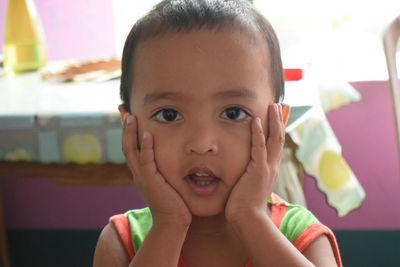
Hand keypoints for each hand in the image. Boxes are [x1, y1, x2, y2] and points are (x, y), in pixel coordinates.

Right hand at [122, 113, 191, 227]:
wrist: (172, 222)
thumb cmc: (173, 203)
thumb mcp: (166, 182)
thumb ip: (163, 170)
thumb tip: (170, 158)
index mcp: (141, 173)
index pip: (131, 148)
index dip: (128, 132)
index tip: (127, 116)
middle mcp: (138, 174)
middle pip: (126, 146)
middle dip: (125, 128)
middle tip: (124, 110)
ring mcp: (143, 178)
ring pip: (132, 151)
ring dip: (131, 133)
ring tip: (130, 117)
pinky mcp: (151, 182)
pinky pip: (146, 162)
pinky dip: (146, 147)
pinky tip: (147, 134)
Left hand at [225, 104, 284, 222]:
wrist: (247, 218)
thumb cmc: (245, 205)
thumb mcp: (250, 186)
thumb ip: (251, 176)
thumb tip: (247, 171)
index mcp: (271, 169)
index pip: (276, 145)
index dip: (277, 130)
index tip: (277, 117)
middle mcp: (273, 167)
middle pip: (279, 138)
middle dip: (279, 121)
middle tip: (277, 105)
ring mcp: (267, 168)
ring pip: (273, 140)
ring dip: (273, 121)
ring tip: (272, 106)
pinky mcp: (258, 171)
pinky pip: (259, 148)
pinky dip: (258, 133)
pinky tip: (255, 120)